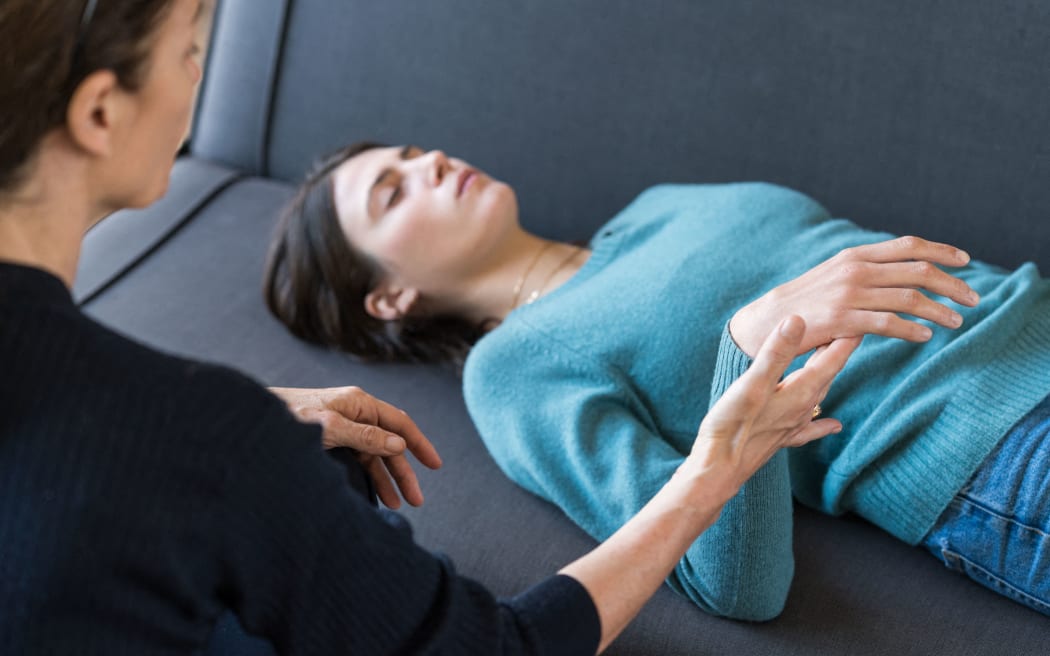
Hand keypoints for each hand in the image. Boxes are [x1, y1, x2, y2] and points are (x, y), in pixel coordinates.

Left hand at [269, 386, 441, 508]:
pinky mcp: (331, 438)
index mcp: (359, 403)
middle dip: (404, 472)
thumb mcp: (329, 428)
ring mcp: (344, 425)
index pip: (399, 423)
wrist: (251, 418)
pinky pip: (359, 458)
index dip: (420, 444)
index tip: (435, 465)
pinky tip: (376, 495)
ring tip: (399, 505)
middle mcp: (355, 412)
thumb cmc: (287, 417)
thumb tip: (399, 445)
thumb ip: (365, 436)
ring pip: (375, 454)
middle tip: (417, 500)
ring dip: (387, 479)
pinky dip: (369, 476)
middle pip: (389, 443)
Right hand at [683, 316, 859, 495]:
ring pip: (820, 393)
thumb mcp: (752, 383)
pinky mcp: (781, 437)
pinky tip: (833, 425)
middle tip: (850, 326)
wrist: (719, 470)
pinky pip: (810, 425)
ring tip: (834, 358)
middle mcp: (802, 407)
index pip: (831, 357)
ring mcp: (793, 424)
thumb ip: (776, 353)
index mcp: (800, 391)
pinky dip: (823, 421)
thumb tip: (797, 320)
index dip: (846, 336)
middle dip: (839, 349)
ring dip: (828, 373)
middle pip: (829, 373)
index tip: (859, 316)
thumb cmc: (733, 427)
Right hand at [729, 236, 979, 356]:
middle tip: (973, 298)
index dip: (942, 251)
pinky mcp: (842, 320)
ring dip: (940, 310)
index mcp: (856, 255)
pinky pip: (888, 324)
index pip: (909, 245)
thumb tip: (906, 276)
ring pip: (909, 298)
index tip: (966, 261)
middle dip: (952, 284)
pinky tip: (926, 336)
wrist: (767, 321)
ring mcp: (849, 294)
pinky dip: (913, 330)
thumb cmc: (806, 302)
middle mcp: (855, 269)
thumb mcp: (836, 275)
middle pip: (918, 270)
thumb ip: (869, 272)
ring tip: (957, 321)